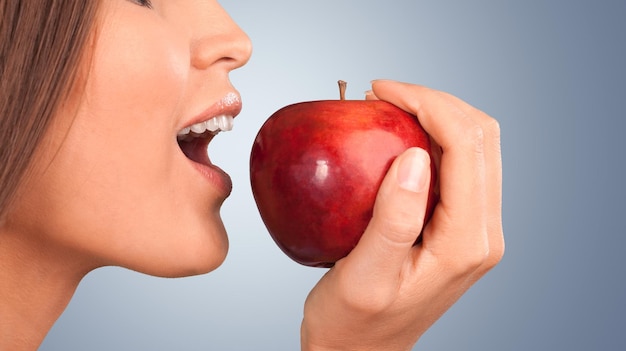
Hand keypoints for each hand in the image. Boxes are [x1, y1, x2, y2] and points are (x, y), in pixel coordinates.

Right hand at [301, 80, 503, 350]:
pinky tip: (397, 136)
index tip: (379, 91)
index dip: (427, 104)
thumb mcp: (365, 276)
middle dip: (434, 101)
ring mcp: (475, 229)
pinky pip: (459, 165)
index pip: (465, 146)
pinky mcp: (460, 227)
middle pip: (481, 138)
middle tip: (381, 95)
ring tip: (387, 108)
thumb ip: (394, 219)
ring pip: (475, 146)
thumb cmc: (353, 322)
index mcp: (466, 241)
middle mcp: (483, 233)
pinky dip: (432, 138)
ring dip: (436, 116)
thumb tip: (414, 154)